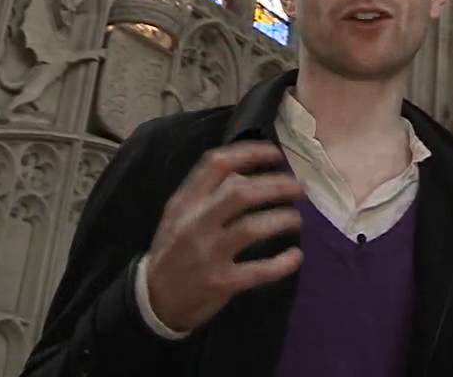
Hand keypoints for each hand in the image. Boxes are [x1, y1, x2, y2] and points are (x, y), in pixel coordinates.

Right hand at [146, 142, 304, 331]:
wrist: (153, 300)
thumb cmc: (175, 249)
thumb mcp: (179, 215)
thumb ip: (207, 193)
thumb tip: (249, 172)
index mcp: (185, 202)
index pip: (217, 164)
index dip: (250, 153)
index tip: (276, 154)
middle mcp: (195, 223)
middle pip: (240, 192)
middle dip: (276, 186)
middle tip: (299, 188)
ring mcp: (207, 254)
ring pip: (251, 228)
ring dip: (283, 219)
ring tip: (297, 220)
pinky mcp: (220, 283)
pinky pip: (258, 270)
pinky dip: (282, 263)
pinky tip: (296, 256)